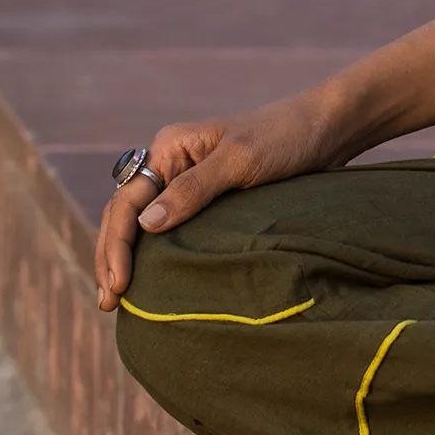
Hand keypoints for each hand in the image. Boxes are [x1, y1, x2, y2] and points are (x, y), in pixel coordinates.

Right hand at [93, 87, 346, 311]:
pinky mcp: (206, 198)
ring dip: (125, 257)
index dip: (116, 245)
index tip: (118, 286)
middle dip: (111, 256)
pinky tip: (149, 279)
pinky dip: (152, 253)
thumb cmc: (285, 139)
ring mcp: (186, 181)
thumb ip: (194, 190)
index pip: (127, 201)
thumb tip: (146, 226)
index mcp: (170, 148)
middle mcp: (171, 163)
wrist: (326, 130)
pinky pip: (168, 228)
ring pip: (141, 223)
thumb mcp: (240, 161)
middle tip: (108, 303)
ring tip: (116, 300)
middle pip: (125, 214)